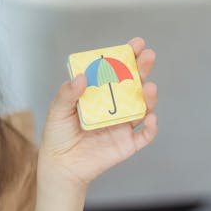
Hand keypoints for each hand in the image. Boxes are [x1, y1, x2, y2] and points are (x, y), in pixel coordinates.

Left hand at [38, 37, 157, 190]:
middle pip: (134, 85)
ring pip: (143, 107)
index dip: (128, 57)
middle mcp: (115, 106)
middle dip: (143, 69)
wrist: (61, 166)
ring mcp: (123, 125)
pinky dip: (152, 127)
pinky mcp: (127, 144)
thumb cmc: (58, 135)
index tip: (135, 44)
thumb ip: (68, 94)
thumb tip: (82, 76)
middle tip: (147, 56)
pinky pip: (145, 136)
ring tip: (148, 87)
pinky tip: (151, 118)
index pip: (116, 71)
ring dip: (149, 96)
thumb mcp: (58, 111)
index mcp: (99, 94)